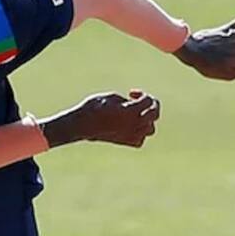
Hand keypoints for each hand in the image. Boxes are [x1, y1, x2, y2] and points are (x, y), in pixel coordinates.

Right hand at [41, 90, 159, 148]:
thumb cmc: (92, 108)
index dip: (142, 95)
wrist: (80, 125)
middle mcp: (133, 124)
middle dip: (150, 106)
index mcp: (130, 111)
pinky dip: (139, 134)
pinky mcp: (123, 142)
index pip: (148, 101)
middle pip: (154, 115)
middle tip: (140, 102)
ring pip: (150, 129)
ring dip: (146, 120)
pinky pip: (139, 141)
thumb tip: (134, 106)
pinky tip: (130, 127)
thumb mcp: (110, 97)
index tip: (131, 93)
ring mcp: (129, 135)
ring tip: (135, 115)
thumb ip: (127, 101)